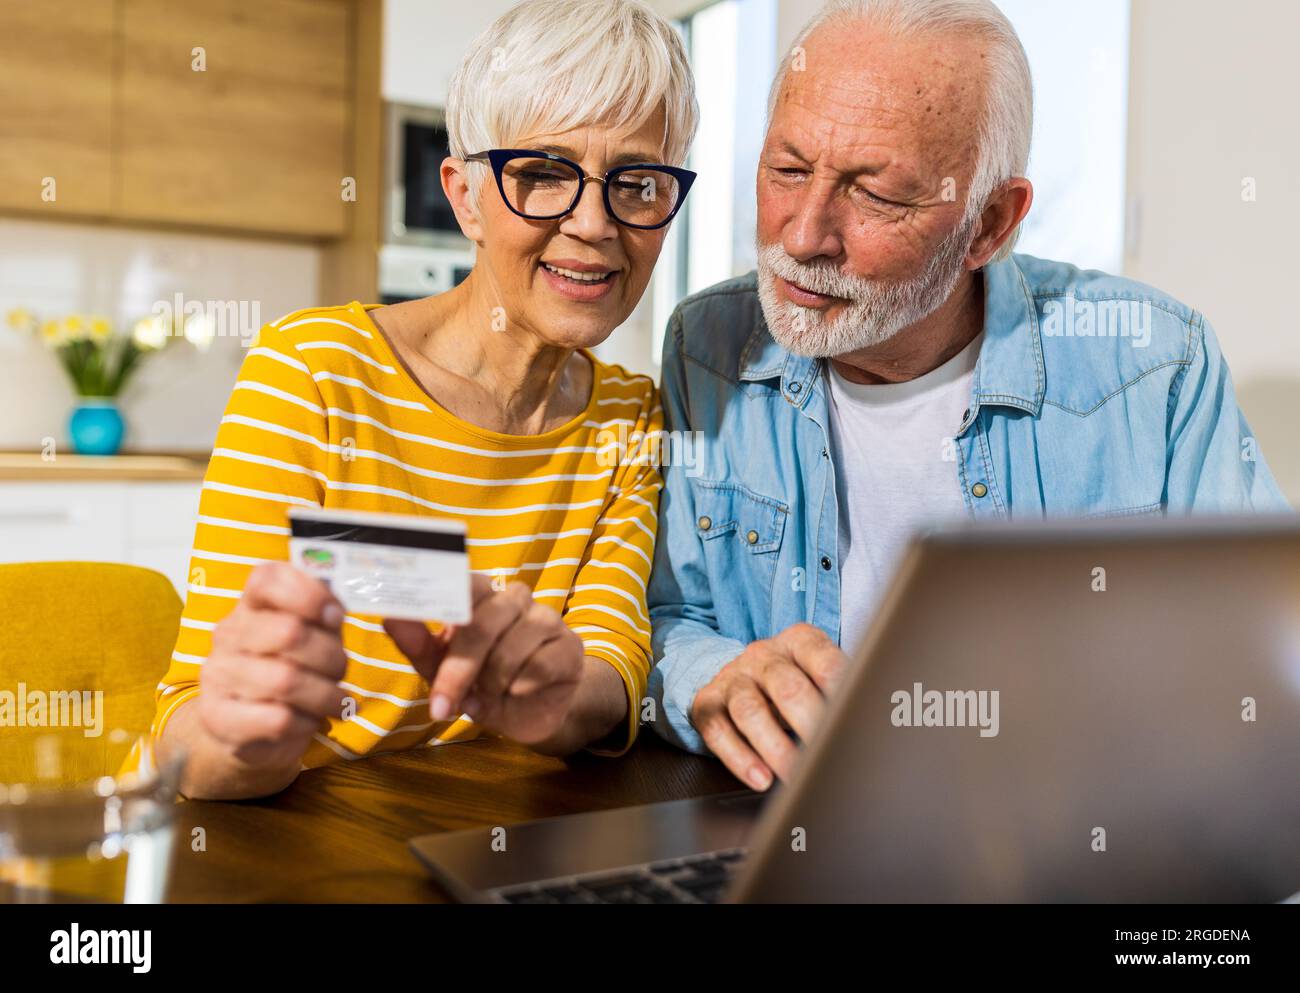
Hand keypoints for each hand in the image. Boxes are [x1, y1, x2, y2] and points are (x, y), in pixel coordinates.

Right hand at [198, 562, 347, 770]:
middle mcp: (229, 633)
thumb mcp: (316, 634)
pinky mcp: (217, 716)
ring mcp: (217, 674)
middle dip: (331, 657)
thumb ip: (325, 617)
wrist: (250, 726)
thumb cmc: (293, 669)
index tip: (335, 617)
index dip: (309, 594)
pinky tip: (308, 722)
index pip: (268, 579)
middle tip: (340, 672)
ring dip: (325, 696)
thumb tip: (332, 613)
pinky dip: (306, 723)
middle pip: (289, 632)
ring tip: (334, 702)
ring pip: (285, 680)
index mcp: (252, 603)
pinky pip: (278, 719)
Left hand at [384, 575, 584, 745]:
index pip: (461, 581)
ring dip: (491, 684)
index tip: (408, 608)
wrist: (530, 712)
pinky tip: (518, 693)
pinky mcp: (570, 646)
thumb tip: (390, 616)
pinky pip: (540, 666)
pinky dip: (521, 688)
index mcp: (481, 594)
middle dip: (458, 670)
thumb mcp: (439, 668)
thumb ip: (417, 642)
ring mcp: (546, 618)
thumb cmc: (480, 681)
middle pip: (482, 623)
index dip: (438, 595)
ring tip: (488, 696)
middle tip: (440, 706)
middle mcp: (514, 597)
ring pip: (510, 650)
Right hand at [690, 623, 847, 789]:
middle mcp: (762, 655)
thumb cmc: (793, 681)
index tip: (857, 718)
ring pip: (749, 709)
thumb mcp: (818, 674)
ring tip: (795, 773)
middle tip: (830, 751)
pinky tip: (761, 778)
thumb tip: (882, 718)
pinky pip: (718, 731)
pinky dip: (739, 758)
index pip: (823, 660)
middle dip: (810, 722)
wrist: (738, 675)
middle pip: (786, 686)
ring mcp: (732, 678)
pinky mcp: (706, 703)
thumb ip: (844, 690)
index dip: (842, 689)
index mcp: (798, 641)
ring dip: (774, 746)